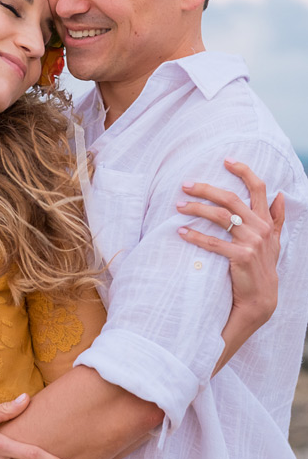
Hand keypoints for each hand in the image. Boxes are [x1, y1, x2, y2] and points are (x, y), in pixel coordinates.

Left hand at [178, 159, 283, 333]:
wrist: (260, 298)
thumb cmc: (262, 266)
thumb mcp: (274, 241)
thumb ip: (276, 218)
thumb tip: (281, 195)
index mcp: (267, 222)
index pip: (259, 189)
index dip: (244, 172)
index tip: (226, 160)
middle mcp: (261, 229)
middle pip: (232, 199)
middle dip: (207, 189)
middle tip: (186, 185)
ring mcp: (252, 243)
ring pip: (221, 217)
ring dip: (197, 209)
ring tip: (179, 206)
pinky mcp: (241, 257)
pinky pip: (213, 242)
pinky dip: (195, 235)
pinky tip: (180, 231)